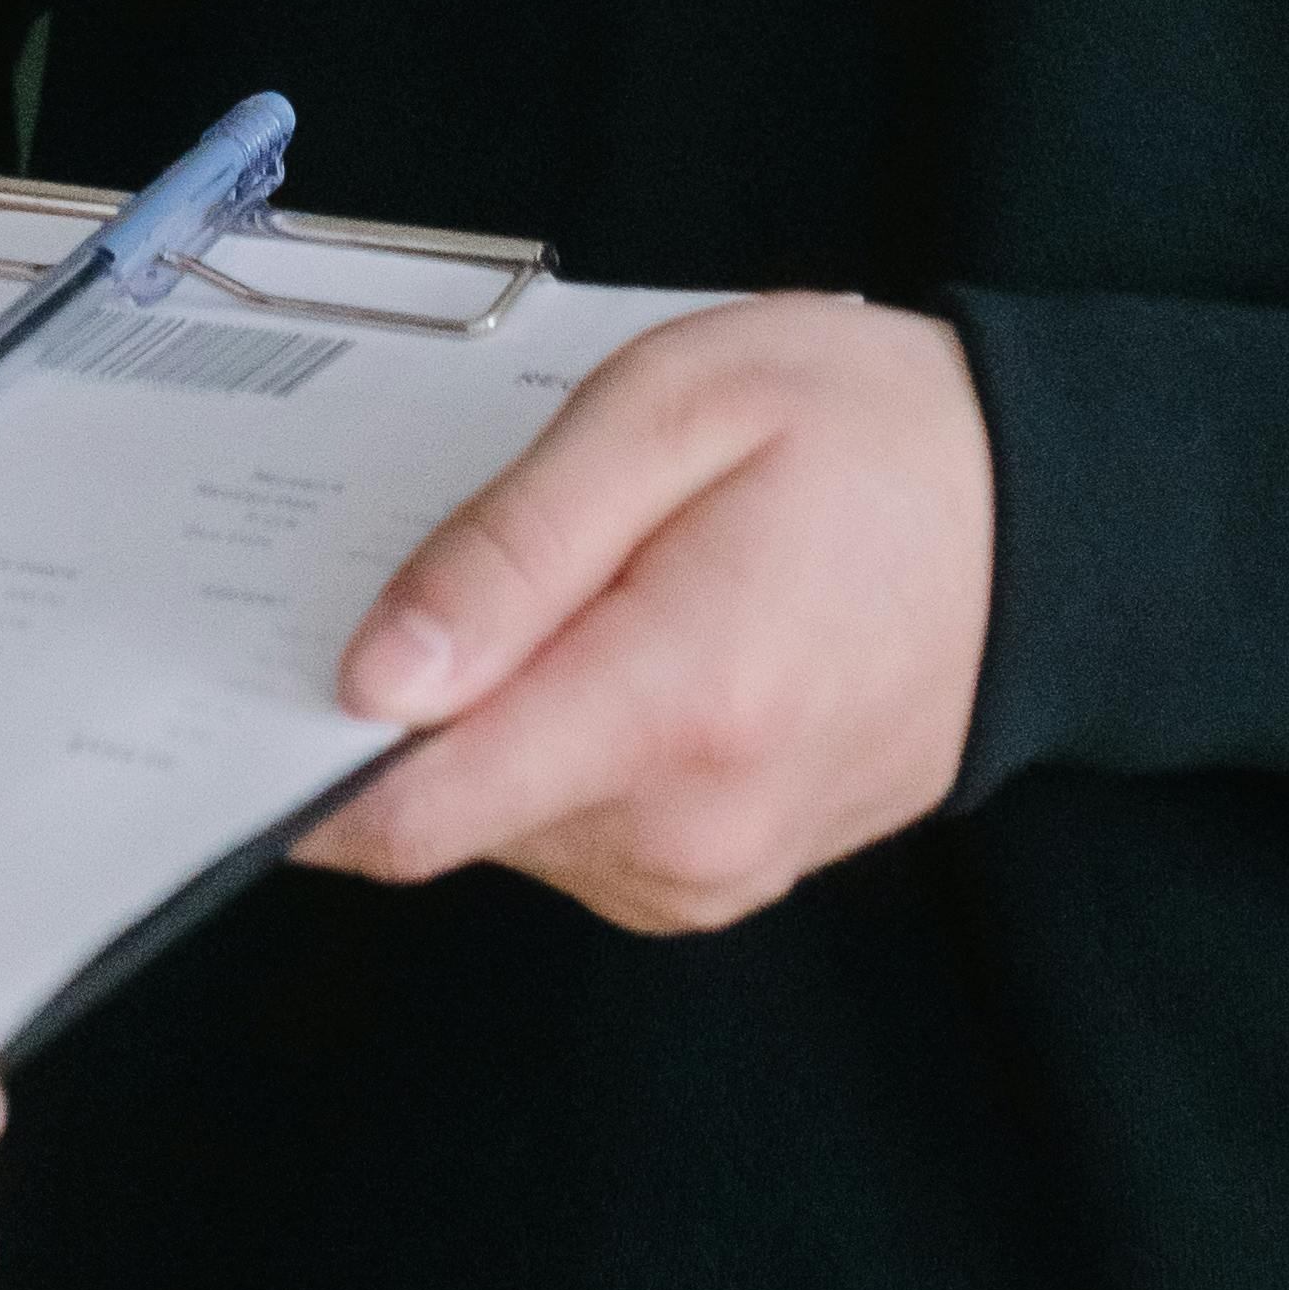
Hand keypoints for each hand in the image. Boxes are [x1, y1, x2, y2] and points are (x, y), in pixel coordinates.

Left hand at [288, 295, 995, 932]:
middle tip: (457, 556)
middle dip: (408, 701)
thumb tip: (373, 680)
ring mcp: (710, 872)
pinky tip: (604, 638)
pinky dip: (547, 742)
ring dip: (485, 718)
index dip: (299, 760)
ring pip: (498, 825)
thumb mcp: (675, 412)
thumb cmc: (869, 437)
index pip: (419, 810)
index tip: (240, 685)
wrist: (1048, 526)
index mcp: (677, 704)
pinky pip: (567, 828)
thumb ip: (515, 549)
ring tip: (567, 580)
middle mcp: (690, 828)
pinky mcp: (718, 877)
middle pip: (442, 814)